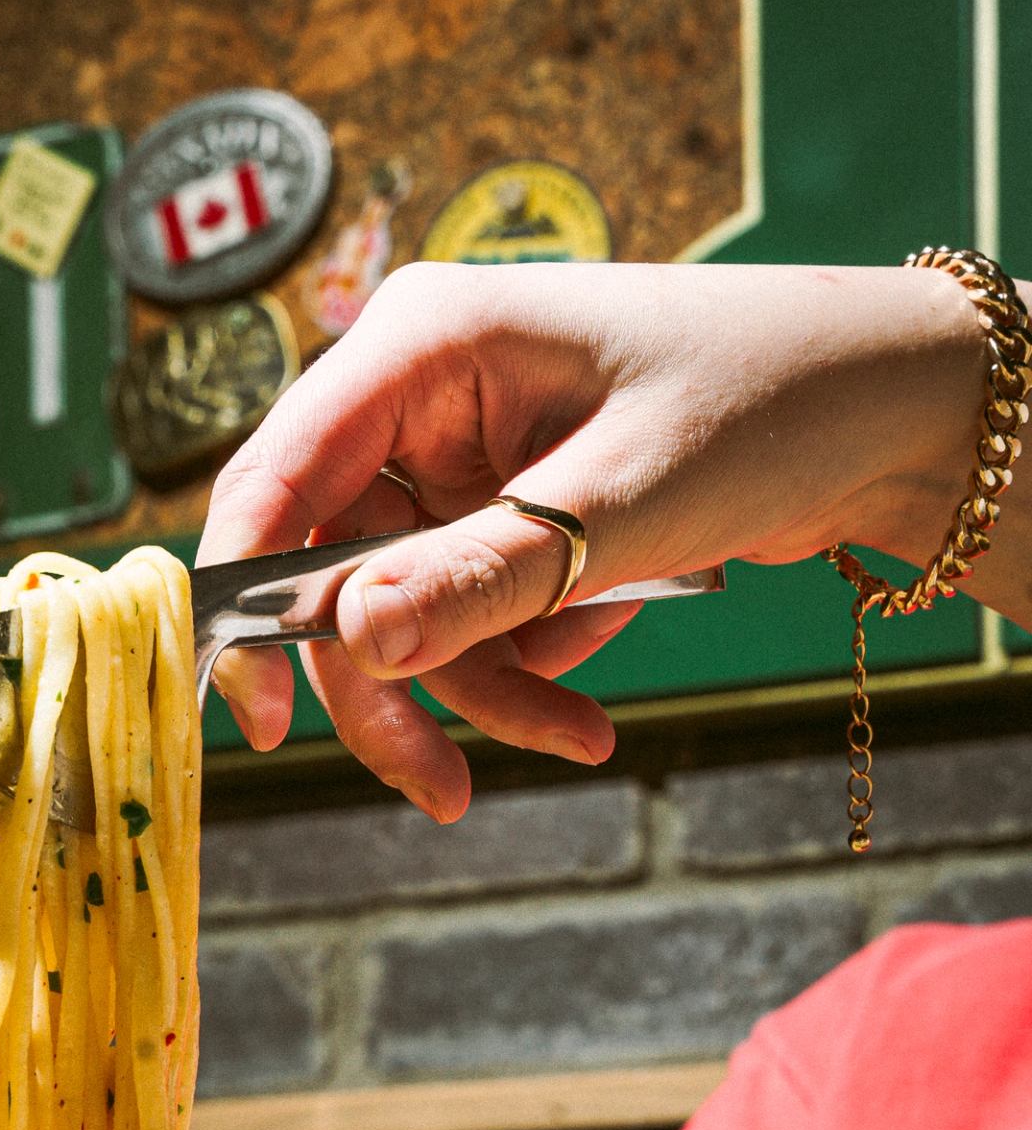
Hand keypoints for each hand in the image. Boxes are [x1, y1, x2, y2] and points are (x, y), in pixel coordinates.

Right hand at [200, 259, 997, 818]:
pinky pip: (462, 623)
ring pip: (401, 618)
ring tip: (578, 736)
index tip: (257, 717)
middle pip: (335, 574)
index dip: (245, 601)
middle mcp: (416, 397)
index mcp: (422, 341)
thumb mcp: (621, 502)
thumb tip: (352, 640)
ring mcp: (452, 462)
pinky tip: (590, 688)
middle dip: (396, 686)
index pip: (275, 477)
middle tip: (443, 788)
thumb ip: (481, 575)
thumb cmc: (764, 401)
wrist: (884, 414)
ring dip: (479, 693)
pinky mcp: (493, 517)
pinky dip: (520, 672)